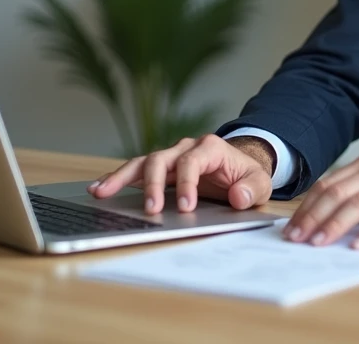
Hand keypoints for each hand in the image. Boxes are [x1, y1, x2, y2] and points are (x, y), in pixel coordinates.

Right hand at [87, 134, 274, 213]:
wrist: (239, 169)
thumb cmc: (246, 177)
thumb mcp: (259, 184)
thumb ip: (251, 189)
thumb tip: (237, 197)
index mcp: (210, 148)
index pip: (192, 162)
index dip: (187, 184)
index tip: (187, 207)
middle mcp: (185, 148)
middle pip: (161, 159)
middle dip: (153, 185)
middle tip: (151, 211)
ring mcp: (170, 157)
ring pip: (142, 162)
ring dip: (121, 177)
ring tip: (101, 192)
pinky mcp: (159, 169)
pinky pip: (135, 171)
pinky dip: (117, 179)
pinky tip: (99, 189)